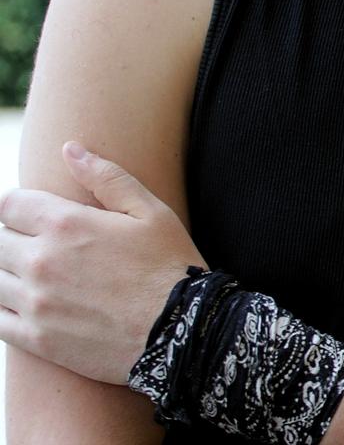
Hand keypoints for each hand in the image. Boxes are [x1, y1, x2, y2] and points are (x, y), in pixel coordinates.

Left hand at [0, 141, 206, 383]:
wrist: (182, 331)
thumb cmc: (170, 265)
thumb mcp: (150, 212)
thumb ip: (106, 177)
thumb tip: (70, 149)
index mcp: (66, 223)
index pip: (9, 205)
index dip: (19, 206)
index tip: (32, 215)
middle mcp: (41, 260)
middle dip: (12, 239)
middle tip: (37, 245)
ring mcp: (35, 302)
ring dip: (7, 273)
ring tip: (34, 276)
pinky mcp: (35, 338)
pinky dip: (2, 307)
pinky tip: (25, 303)